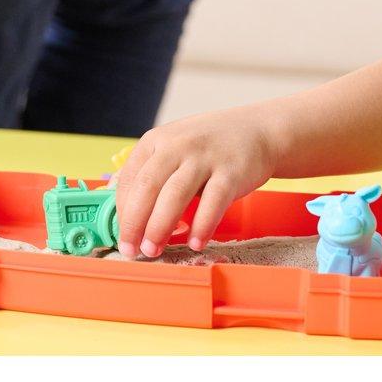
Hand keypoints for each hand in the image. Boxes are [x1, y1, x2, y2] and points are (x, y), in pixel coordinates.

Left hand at [114, 106, 278, 256]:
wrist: (258, 131)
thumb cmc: (210, 146)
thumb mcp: (174, 148)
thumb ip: (150, 174)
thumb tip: (124, 209)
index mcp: (156, 141)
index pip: (129, 179)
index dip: (122, 212)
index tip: (122, 236)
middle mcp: (178, 145)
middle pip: (147, 187)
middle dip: (135, 223)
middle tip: (133, 250)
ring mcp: (205, 157)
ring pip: (175, 195)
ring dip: (160, 227)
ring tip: (153, 250)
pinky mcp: (232, 171)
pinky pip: (213, 202)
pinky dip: (202, 225)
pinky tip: (195, 242)